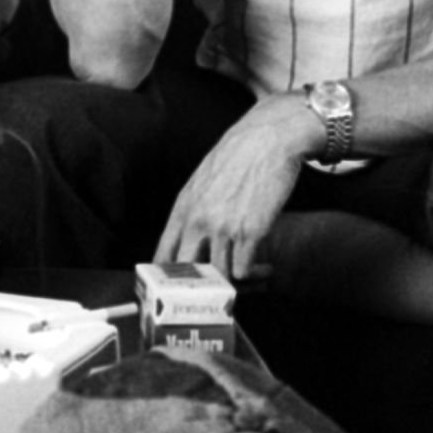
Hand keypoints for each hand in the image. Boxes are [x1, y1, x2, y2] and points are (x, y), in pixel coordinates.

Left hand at [155, 96, 320, 281]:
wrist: (268, 138)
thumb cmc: (238, 156)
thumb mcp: (203, 180)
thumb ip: (194, 210)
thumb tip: (192, 242)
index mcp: (184, 206)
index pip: (163, 254)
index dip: (166, 279)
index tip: (173, 294)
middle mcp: (198, 219)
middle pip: (188, 273)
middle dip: (202, 290)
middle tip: (218, 294)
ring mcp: (223, 227)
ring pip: (219, 277)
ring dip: (237, 285)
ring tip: (253, 276)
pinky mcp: (250, 232)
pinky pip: (244, 271)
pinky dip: (255, 275)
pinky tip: (266, 267)